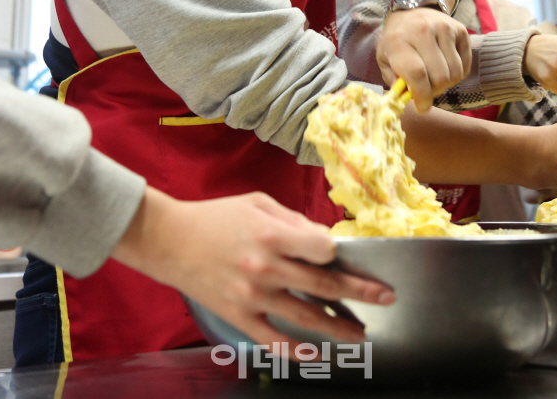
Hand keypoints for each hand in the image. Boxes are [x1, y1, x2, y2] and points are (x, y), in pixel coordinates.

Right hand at [113, 188, 393, 356]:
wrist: (170, 241)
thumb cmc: (217, 216)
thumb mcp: (258, 204)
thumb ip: (294, 221)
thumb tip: (325, 240)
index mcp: (272, 234)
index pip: (323, 249)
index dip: (340, 254)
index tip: (350, 258)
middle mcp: (266, 268)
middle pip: (324, 286)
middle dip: (361, 292)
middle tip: (386, 297)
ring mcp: (252, 296)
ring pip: (306, 318)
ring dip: (338, 327)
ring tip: (360, 332)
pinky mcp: (238, 316)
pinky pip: (274, 340)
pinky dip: (297, 350)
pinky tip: (316, 354)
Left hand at [376, 8, 471, 111]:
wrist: (412, 10)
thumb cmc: (396, 40)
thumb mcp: (384, 58)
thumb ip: (393, 79)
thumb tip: (405, 97)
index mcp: (399, 40)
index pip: (416, 73)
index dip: (422, 96)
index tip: (422, 107)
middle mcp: (423, 31)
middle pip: (439, 76)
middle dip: (434, 91)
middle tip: (427, 90)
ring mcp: (445, 28)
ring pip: (455, 73)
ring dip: (447, 83)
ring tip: (435, 78)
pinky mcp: (460, 30)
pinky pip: (465, 65)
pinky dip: (457, 74)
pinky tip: (445, 67)